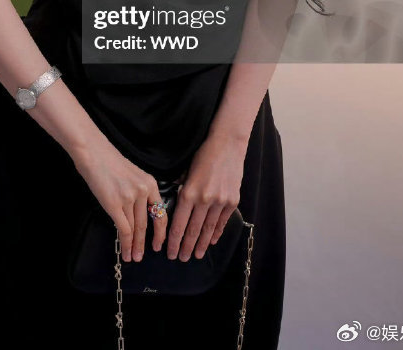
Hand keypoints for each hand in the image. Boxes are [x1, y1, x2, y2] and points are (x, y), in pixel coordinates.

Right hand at [71, 140, 166, 262]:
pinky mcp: (114, 204)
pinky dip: (125, 243)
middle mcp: (143, 191)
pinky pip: (123, 229)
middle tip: (144, 255)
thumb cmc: (109, 161)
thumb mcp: (133, 175)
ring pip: (134, 229)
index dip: (161, 231)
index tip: (159, 243)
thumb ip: (139, 193)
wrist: (94, 153)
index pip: (160, 212)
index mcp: (150, 183)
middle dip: (145, 243)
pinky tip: (125, 251)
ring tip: (133, 256)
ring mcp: (129, 198)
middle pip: (146, 224)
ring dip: (134, 245)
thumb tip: (139, 215)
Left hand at [158, 135, 246, 260]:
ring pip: (208, 230)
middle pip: (193, 230)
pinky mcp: (232, 201)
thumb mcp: (186, 171)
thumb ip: (181, 190)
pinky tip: (211, 241)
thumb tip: (174, 205)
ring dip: (201, 245)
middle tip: (180, 259)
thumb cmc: (203, 154)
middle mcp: (204, 200)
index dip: (173, 240)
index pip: (179, 224)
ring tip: (196, 255)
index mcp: (188, 192)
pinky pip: (222, 222)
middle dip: (185, 247)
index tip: (169, 252)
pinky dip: (216, 233)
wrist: (227, 144)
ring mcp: (220, 201)